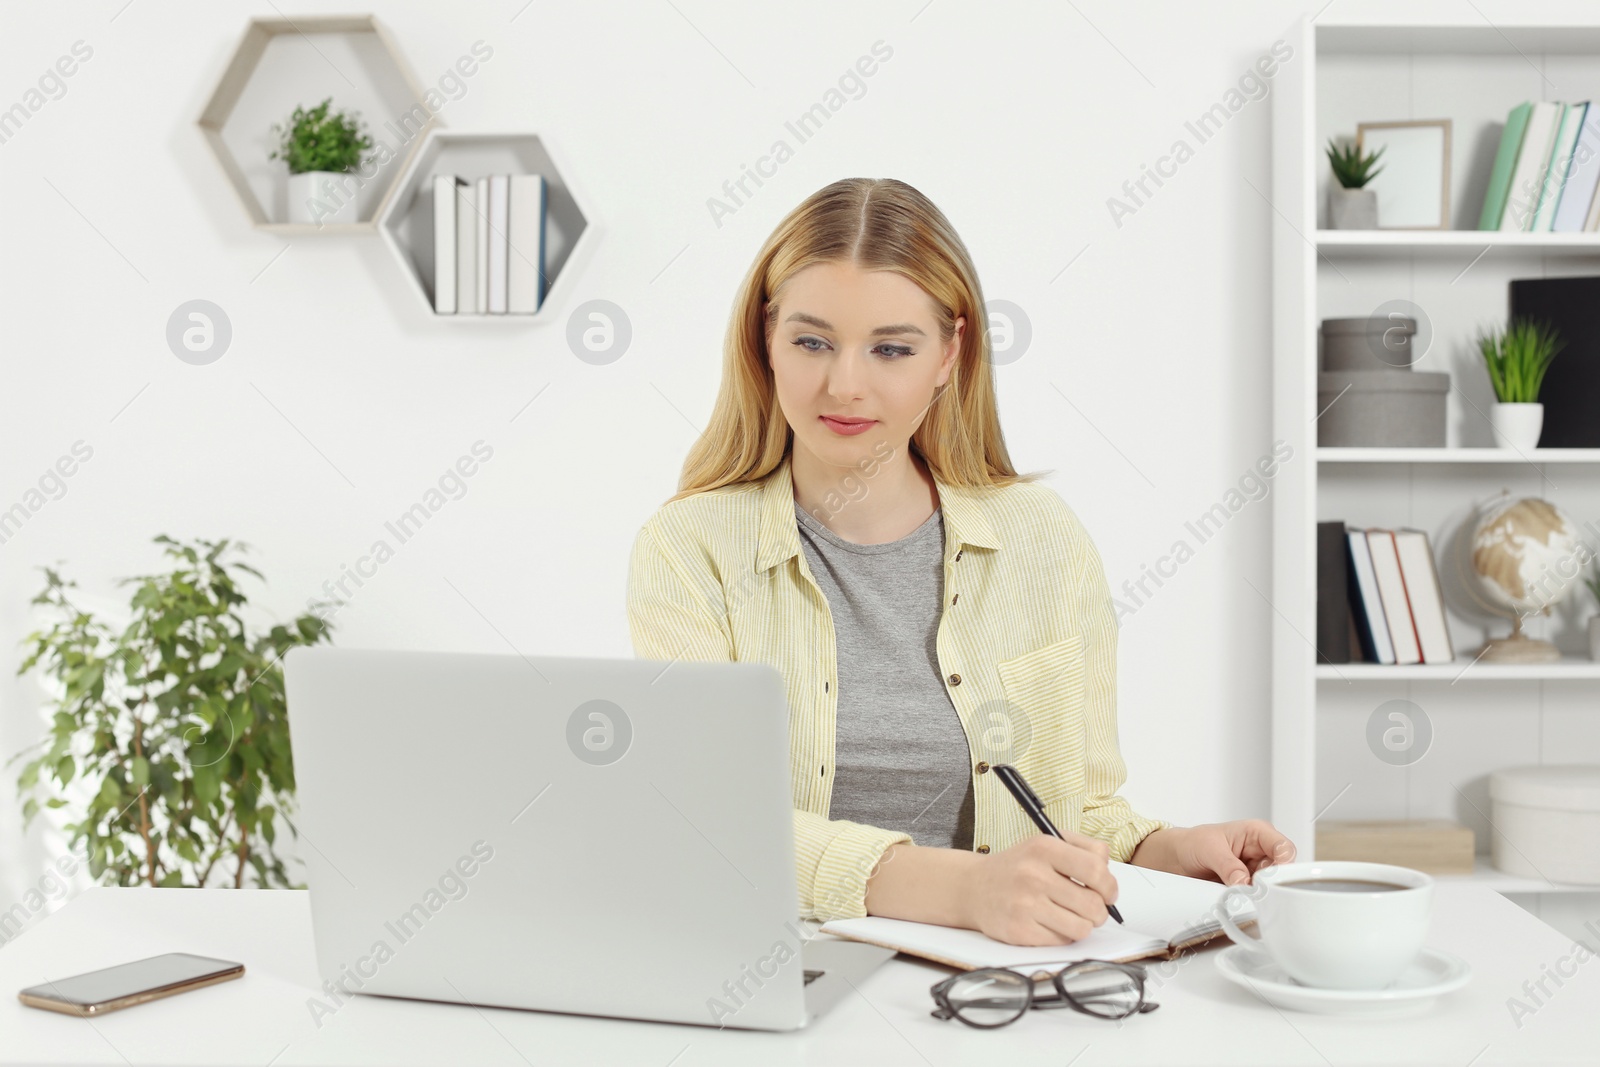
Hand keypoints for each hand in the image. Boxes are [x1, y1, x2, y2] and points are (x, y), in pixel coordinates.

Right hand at [956, 833, 1119, 945]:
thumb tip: (1108, 866)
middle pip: (1093, 905)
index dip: (1110, 886)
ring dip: (1083, 926)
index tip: (1108, 893)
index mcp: (1043, 848)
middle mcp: (1033, 875)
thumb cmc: (1016, 867)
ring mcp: (1025, 905)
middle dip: (1099, 912)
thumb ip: (1083, 847)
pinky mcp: (1019, 931)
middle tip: (1092, 910)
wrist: (973, 887)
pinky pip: (1062, 941)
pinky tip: (1050, 923)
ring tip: (1071, 916)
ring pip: (1081, 928)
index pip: (1096, 869)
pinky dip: (1062, 935)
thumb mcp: (1045, 843)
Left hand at [1128, 821, 1295, 884]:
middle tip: (1255, 890)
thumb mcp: (1210, 849)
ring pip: (1272, 886)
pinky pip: (1258, 896)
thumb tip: (1243, 882)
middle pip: (1282, 870)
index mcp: (1257, 833)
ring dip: (1260, 893)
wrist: (1179, 858)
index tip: (1271, 878)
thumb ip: (1228, 866)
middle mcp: (1262, 852)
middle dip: (1271, 882)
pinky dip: (1251, 900)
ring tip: (1243, 894)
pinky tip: (1241, 899)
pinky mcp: (1250, 886)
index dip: (1283, 863)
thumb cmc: (1195, 843)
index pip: (1283, 848)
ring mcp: (1257, 871)